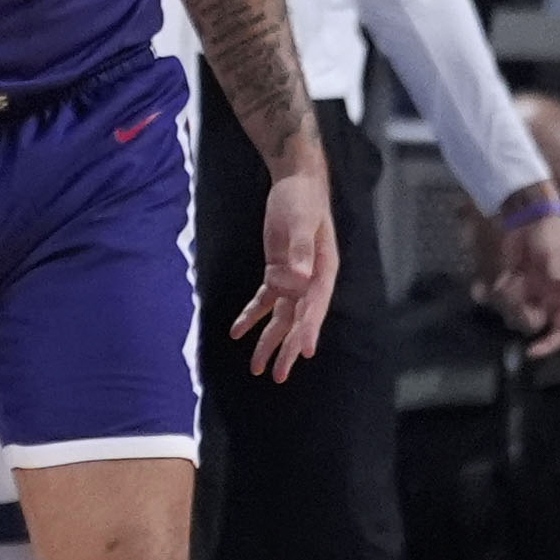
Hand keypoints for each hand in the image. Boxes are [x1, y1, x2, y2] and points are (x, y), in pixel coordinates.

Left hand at [231, 166, 336, 381]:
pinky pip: (265, 300)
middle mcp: (312, 281)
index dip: (310, 329)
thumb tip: (298, 280)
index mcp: (323, 272)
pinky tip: (236, 331)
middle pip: (299, 320)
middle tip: (277, 377)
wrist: (297, 182)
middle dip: (288, 348)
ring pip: (282, 317)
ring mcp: (295, 278)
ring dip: (270, 341)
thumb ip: (300, 250)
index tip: (305, 352)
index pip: (316, 306)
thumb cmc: (303, 200)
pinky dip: (251, 315)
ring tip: (258, 368)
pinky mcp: (278, 271)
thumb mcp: (301, 221)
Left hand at [491, 203, 559, 357]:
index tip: (531, 351)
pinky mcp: (502, 280)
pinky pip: (490, 297)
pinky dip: (484, 293)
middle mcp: (542, 299)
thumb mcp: (557, 252)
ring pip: (507, 312)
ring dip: (503, 300)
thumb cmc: (548, 232)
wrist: (524, 213)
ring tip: (504, 277)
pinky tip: (479, 286)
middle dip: (518, 311)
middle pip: (529, 323)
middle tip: (510, 288)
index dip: (549, 345)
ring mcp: (521, 291)